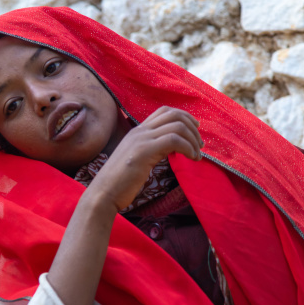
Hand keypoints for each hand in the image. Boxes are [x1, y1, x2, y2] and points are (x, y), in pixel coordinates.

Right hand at [85, 106, 202, 212]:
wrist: (103, 193)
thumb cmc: (119, 183)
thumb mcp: (135, 160)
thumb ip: (149, 150)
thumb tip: (167, 149)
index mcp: (137, 131)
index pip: (164, 111)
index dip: (184, 117)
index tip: (194, 132)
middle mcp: (140, 131)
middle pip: (174, 114)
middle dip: (192, 127)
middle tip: (199, 145)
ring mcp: (141, 139)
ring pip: (177, 126)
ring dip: (193, 139)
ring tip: (197, 155)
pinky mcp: (144, 151)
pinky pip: (174, 140)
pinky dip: (188, 148)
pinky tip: (191, 159)